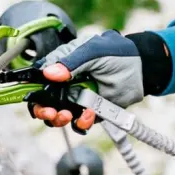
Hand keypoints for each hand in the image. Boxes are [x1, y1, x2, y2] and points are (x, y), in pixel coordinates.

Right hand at [30, 30, 145, 131]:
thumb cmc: (118, 53)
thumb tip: (49, 74)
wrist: (143, 69)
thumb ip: (72, 62)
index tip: (33, 96)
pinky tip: (91, 114)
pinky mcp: (90, 112)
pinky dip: (82, 122)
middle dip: (42, 110)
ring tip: (67, 115)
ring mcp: (77, 99)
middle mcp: (65, 84)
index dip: (31, 89)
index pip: (38, 78)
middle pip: (43, 101)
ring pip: (58, 115)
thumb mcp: (94, 51)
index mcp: (62, 65)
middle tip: (50, 113)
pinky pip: (79, 123)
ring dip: (58, 119)